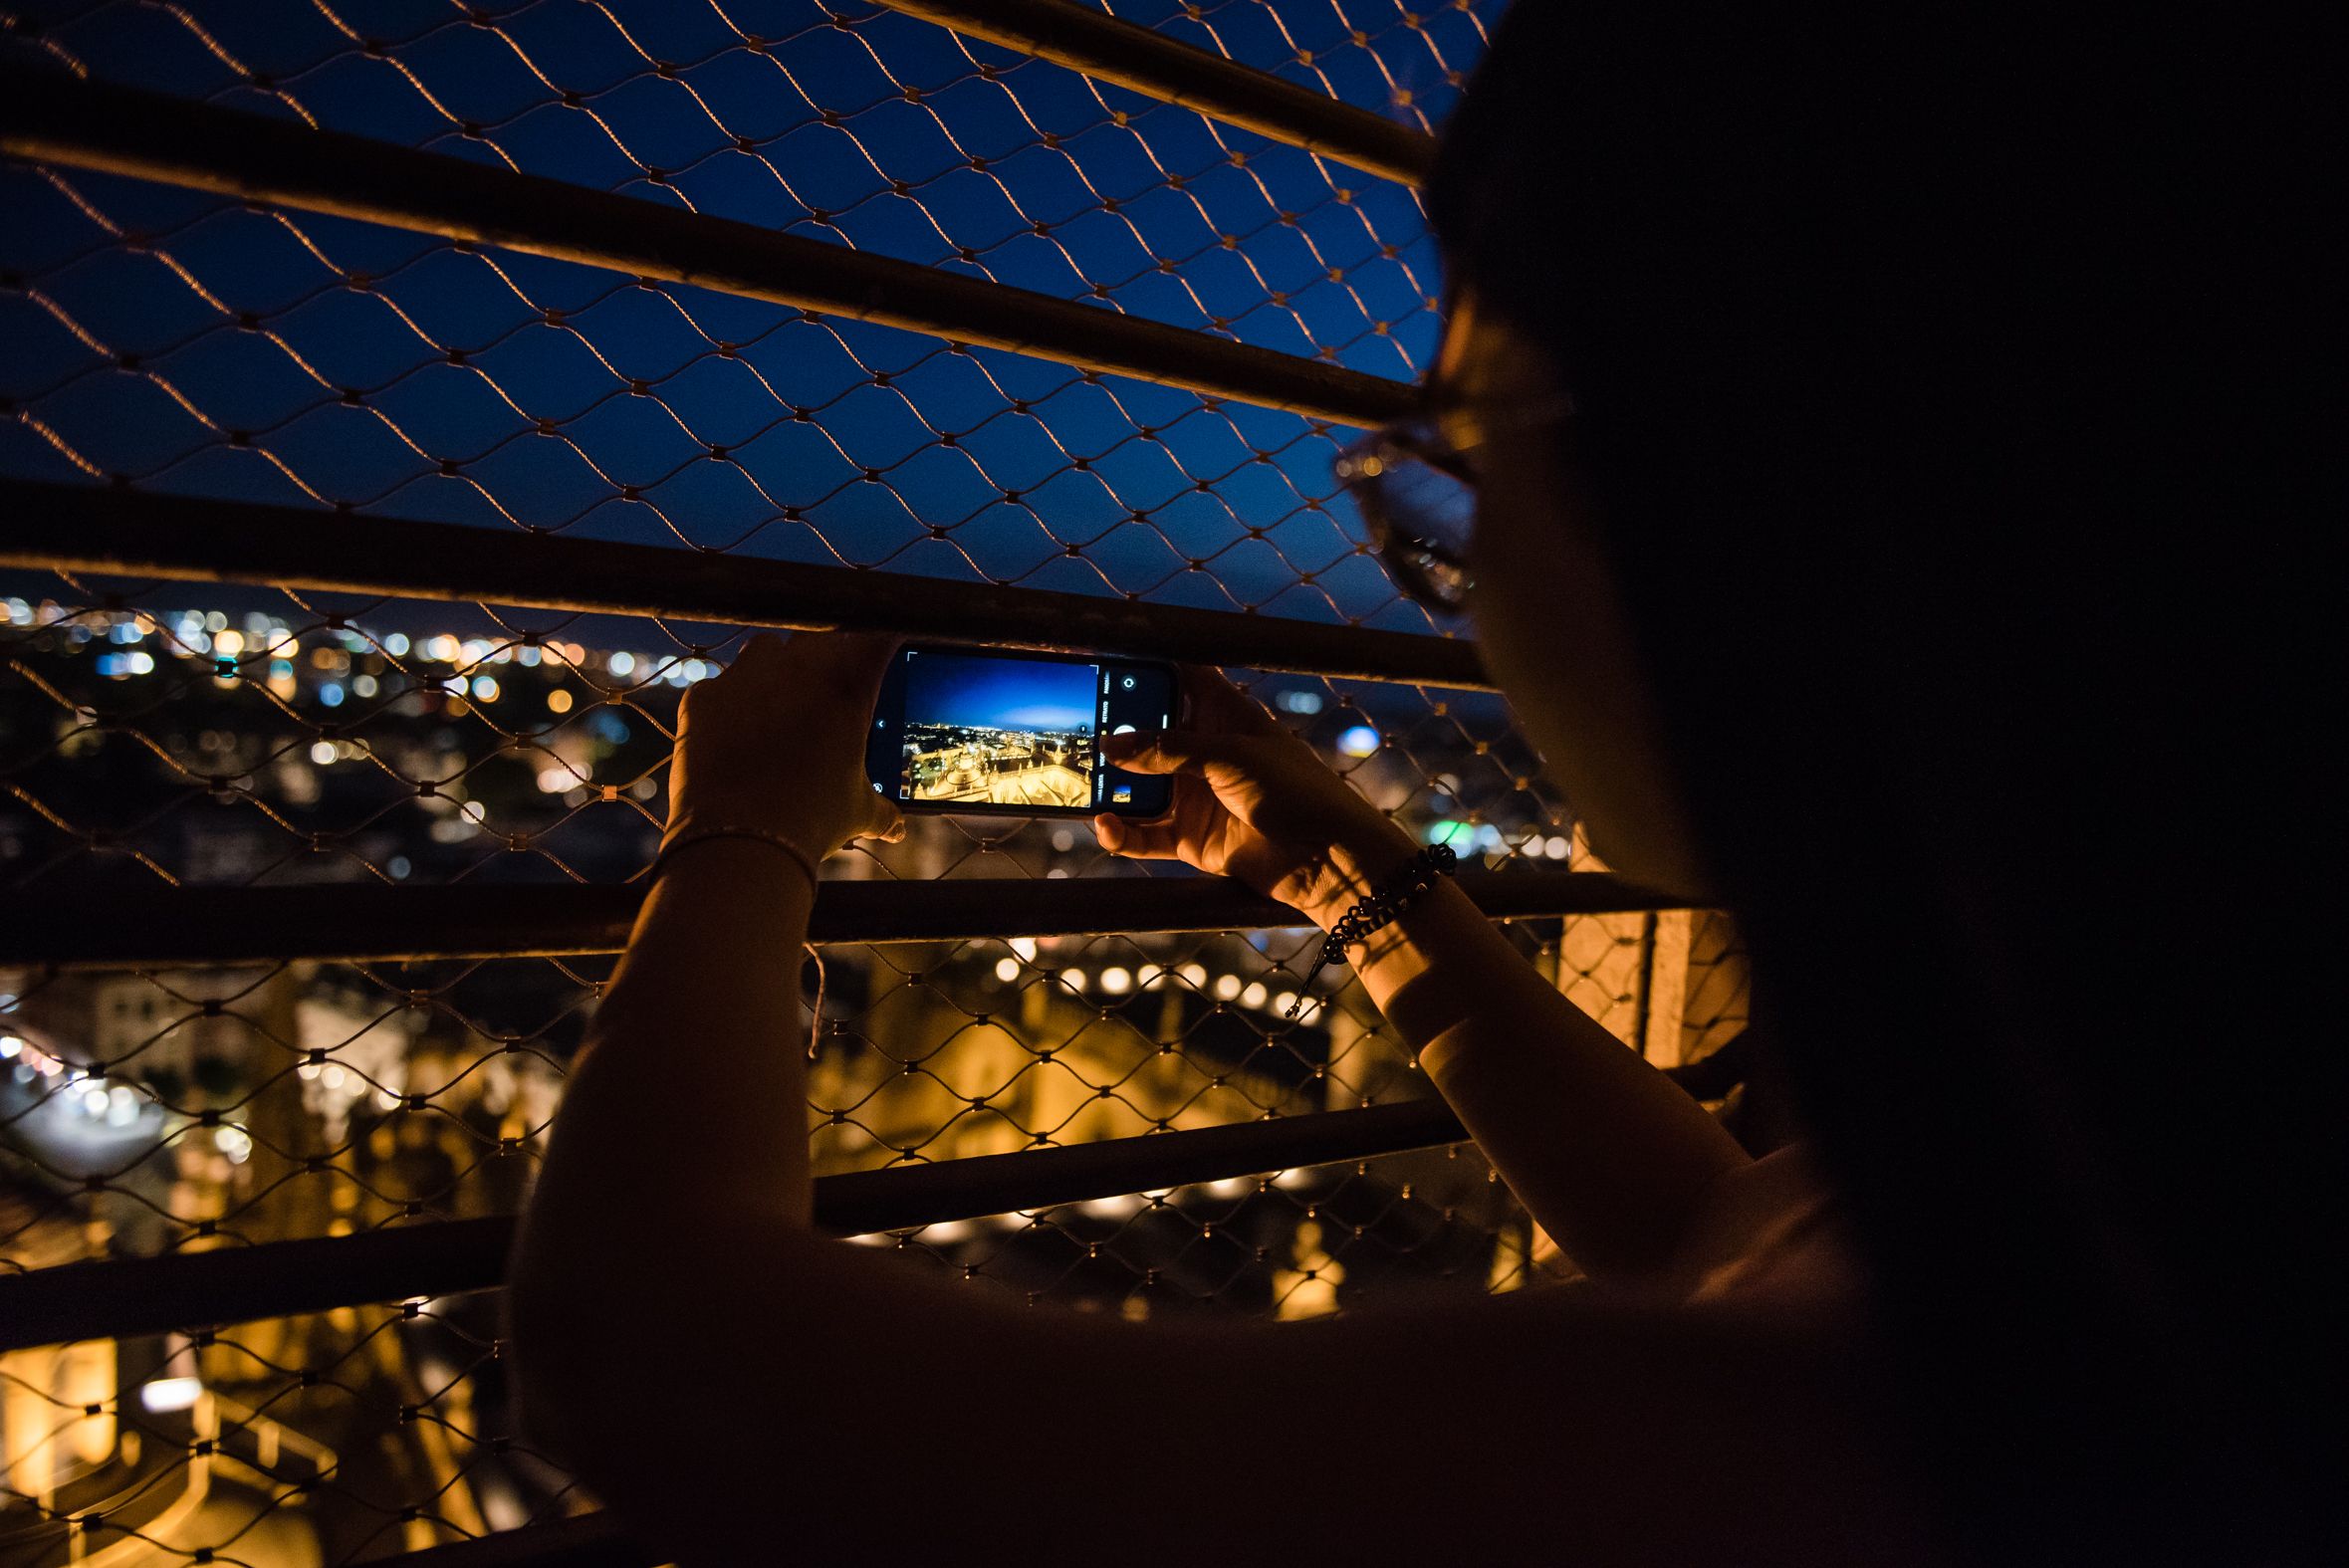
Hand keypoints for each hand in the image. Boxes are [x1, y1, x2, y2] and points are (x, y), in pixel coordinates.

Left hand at [666, 632, 905, 855]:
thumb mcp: (857, 812)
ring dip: (778, 667)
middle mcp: (797, 666)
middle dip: (828, 657)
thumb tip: (897, 828)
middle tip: (829, 690)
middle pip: (820, 638)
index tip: (882, 646)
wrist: (738, 841)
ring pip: (767, 649)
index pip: (878, 633)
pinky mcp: (703, 696)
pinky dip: (731, 702)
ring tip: (781, 705)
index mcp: (848, 684)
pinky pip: (721, 685)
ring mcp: (745, 676)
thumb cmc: (810, 820)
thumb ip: (882, 810)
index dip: (883, 636)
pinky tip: (736, 733)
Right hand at [1094, 667, 1416, 929]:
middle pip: (1150, 732)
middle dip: (1115, 729)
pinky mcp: (1190, 838)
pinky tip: (1106, 824)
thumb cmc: (1295, 791)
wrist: (1326, 858)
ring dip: (1111, 783)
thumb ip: (1169, 749)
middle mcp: (1207, 752)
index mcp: (1228, 715)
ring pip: (1140, 784)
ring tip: (1076, 778)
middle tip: (1075, 725)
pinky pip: (1145, 833)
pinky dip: (1123, 831)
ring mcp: (1197, 795)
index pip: (1183, 678)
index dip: (1148, 667)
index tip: (1107, 660)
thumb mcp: (1229, 756)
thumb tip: (1112, 746)